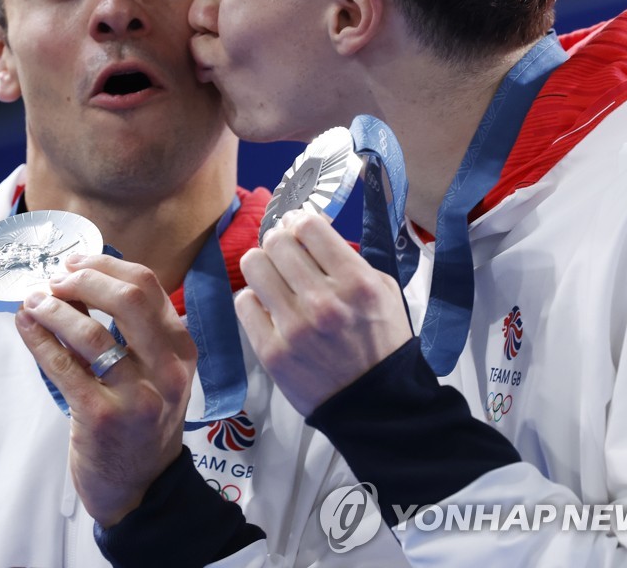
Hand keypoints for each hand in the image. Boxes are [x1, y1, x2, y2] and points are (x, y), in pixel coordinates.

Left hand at [14, 254, 195, 526]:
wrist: (140, 487)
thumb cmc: (142, 421)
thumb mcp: (156, 371)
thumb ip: (134, 330)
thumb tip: (80, 279)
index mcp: (182, 349)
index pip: (148, 286)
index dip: (105, 265)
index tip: (75, 262)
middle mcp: (167, 370)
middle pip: (128, 299)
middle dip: (84, 279)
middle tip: (55, 279)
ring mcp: (136, 395)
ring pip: (91, 334)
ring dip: (54, 308)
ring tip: (33, 301)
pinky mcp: (101, 417)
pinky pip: (63, 366)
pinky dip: (38, 338)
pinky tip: (25, 324)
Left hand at [237, 209, 410, 416]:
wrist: (376, 405)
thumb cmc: (381, 342)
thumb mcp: (383, 292)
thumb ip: (347, 259)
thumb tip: (307, 230)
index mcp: (356, 283)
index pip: (308, 226)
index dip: (298, 221)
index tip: (297, 227)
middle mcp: (323, 302)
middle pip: (275, 242)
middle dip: (278, 241)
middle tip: (283, 251)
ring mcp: (293, 327)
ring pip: (253, 266)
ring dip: (261, 265)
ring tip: (272, 276)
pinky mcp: (271, 351)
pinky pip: (244, 303)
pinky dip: (254, 300)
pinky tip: (268, 307)